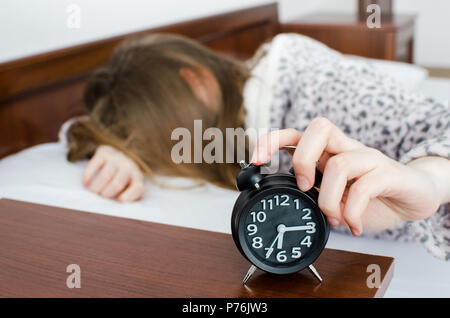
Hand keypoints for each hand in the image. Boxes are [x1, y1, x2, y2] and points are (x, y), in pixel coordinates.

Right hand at [82, 145, 144, 201]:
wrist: (118, 157)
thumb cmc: (123, 179)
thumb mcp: (129, 187)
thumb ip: (128, 198)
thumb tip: (118, 208)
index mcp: (137, 177)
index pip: (138, 188)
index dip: (129, 196)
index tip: (118, 201)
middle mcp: (129, 166)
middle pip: (117, 184)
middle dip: (106, 194)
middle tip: (101, 198)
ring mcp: (117, 158)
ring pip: (105, 176)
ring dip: (96, 187)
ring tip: (93, 192)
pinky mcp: (104, 152)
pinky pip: (94, 164)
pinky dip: (88, 176)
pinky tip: (86, 184)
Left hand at [251, 117, 445, 235]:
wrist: (412, 197)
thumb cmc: (369, 194)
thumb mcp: (333, 193)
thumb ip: (312, 191)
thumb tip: (283, 200)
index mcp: (327, 152)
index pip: (295, 133)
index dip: (271, 141)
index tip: (255, 161)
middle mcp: (346, 148)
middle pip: (319, 127)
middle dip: (302, 159)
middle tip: (304, 187)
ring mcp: (368, 158)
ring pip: (340, 163)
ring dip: (328, 199)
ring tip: (333, 218)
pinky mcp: (389, 173)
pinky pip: (366, 185)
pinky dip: (352, 211)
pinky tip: (352, 226)